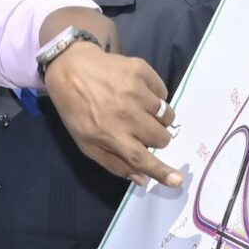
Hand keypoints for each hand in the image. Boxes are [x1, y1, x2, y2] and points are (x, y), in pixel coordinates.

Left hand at [42, 39, 181, 187]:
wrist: (70, 68)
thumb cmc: (76, 110)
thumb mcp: (86, 143)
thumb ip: (113, 163)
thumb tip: (142, 179)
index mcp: (111, 134)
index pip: (142, 158)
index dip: (162, 171)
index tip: (178, 180)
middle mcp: (127, 114)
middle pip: (161, 137)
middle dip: (156, 139)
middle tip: (141, 130)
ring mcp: (136, 90)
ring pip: (166, 115)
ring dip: (157, 117)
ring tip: (139, 109)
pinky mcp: (141, 70)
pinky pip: (163, 91)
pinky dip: (155, 95)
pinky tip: (138, 92)